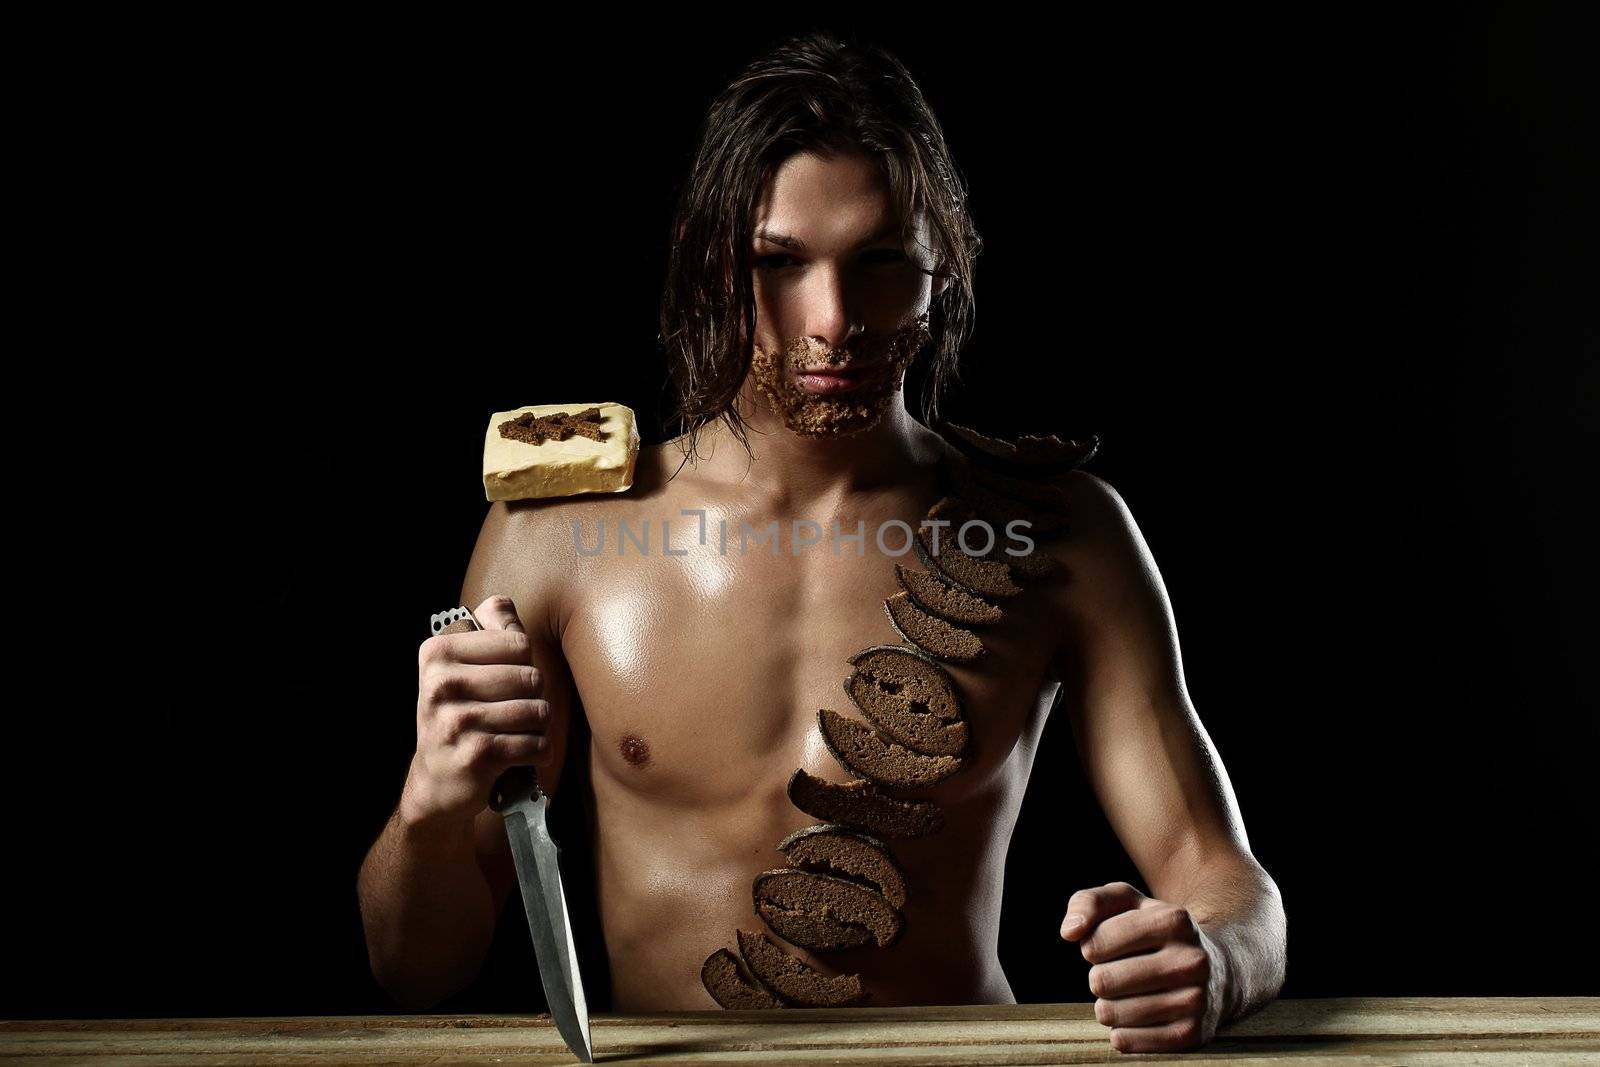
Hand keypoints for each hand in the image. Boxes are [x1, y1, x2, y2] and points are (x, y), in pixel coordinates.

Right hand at [403, 595, 551, 827]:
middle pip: (531, 676)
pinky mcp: (476, 755)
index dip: (524, 663)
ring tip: (522, 731)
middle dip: (534, 696)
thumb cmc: (458, 716)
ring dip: (540, 726)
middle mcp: (440, 684)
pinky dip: (539, 750)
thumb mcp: (461, 669)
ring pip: (537, 710)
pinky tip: (526, 753)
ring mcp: (456, 721)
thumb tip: (503, 603)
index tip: (507, 680)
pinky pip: (535, 743)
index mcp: (437, 654)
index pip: (518, 642)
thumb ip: (488, 631)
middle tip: (517, 711)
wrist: (436, 781)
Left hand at [1060, 881, 1226, 1053]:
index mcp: (1174, 921)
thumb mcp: (1127, 903)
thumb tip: (1069, 932)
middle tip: (1119, 972)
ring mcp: (1195, 1001)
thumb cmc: (1156, 931)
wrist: (1218, 970)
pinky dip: (1120, 1030)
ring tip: (1128, 993)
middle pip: (1102, 981)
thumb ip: (1089, 902)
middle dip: (1099, 977)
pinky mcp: (1191, 1035)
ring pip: (1110, 1014)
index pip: (1095, 943)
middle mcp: (1191, 961)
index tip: (1111, 945)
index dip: (1092, 946)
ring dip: (1107, 1005)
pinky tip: (1138, 1015)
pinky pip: (1124, 1041)